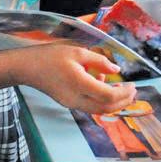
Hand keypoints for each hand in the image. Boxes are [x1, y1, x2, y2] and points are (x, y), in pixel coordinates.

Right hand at [17, 44, 136, 113]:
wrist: (27, 67)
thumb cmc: (50, 56)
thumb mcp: (77, 52)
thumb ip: (99, 61)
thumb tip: (116, 69)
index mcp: (80, 84)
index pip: (108, 96)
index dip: (124, 93)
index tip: (133, 85)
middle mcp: (76, 98)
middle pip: (106, 108)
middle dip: (123, 101)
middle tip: (133, 91)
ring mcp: (71, 103)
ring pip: (98, 110)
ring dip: (113, 102)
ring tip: (121, 88)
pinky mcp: (68, 103)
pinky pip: (90, 106)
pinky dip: (101, 100)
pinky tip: (100, 82)